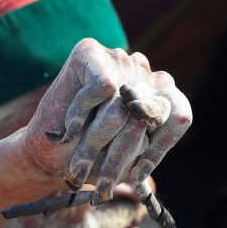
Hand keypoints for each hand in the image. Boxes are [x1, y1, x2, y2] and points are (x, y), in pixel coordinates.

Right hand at [21, 38, 191, 204]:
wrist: (48, 159)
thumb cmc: (92, 158)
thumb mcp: (129, 161)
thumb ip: (148, 141)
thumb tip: (140, 113)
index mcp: (160, 96)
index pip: (178, 116)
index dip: (158, 147)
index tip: (136, 172)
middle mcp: (144, 72)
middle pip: (149, 116)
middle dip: (120, 153)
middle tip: (99, 176)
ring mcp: (119, 59)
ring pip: (124, 107)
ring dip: (97, 139)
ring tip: (80, 151)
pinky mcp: (89, 51)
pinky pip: (103, 87)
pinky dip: (81, 112)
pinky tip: (70, 127)